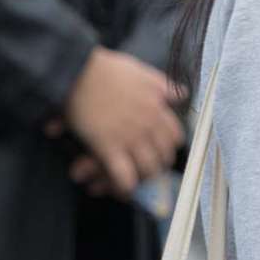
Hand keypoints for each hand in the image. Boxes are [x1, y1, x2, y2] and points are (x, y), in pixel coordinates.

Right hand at [61, 48, 185, 195]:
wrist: (78, 73)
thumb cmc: (106, 69)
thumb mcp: (142, 72)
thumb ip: (163, 85)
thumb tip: (182, 93)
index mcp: (157, 107)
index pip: (175, 137)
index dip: (168, 147)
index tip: (159, 150)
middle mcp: (148, 124)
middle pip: (164, 157)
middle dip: (156, 166)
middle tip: (144, 170)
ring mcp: (129, 137)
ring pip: (147, 170)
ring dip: (140, 178)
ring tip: (132, 181)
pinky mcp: (108, 147)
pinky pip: (124, 177)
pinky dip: (124, 187)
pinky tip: (120, 189)